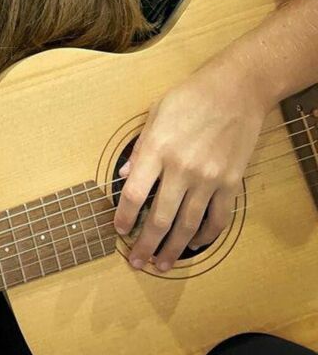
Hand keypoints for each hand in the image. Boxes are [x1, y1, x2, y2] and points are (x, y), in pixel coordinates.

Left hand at [112, 62, 269, 271]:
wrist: (235, 90)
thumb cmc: (190, 98)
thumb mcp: (155, 115)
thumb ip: (139, 148)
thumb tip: (123, 175)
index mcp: (157, 148)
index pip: (135, 194)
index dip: (124, 217)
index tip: (119, 230)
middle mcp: (181, 168)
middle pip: (160, 218)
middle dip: (145, 244)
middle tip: (136, 261)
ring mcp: (208, 177)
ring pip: (188, 225)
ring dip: (173, 249)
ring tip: (162, 264)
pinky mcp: (230, 181)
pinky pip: (217, 218)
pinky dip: (205, 235)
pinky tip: (195, 245)